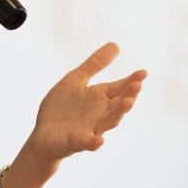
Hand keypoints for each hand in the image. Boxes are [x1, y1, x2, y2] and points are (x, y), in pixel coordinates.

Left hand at [31, 42, 146, 162]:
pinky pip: (87, 143)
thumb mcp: (76, 80)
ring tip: (128, 103)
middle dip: (129, 95)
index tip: (143, 72)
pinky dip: (93, 142)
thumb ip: (94, 65)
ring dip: (118, 114)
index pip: (120, 88)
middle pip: (119, 105)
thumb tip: (116, 44)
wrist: (43, 133)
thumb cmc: (61, 106)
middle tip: (138, 85)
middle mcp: (100, 113)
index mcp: (100, 97)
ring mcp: (90, 128)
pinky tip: (99, 140)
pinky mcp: (76, 142)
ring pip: (109, 122)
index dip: (132, 80)